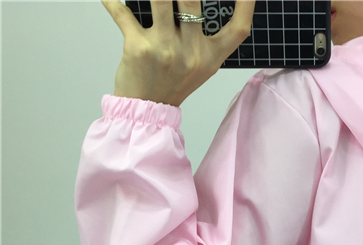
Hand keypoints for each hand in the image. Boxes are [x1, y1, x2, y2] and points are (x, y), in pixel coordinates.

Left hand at [102, 0, 255, 106]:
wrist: (147, 111)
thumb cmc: (172, 83)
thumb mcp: (199, 66)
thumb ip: (203, 37)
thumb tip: (190, 2)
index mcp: (210, 57)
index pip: (238, 30)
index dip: (246, 5)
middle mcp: (191, 53)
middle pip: (192, 2)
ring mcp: (165, 49)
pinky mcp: (138, 47)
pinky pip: (122, 12)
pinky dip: (112, 1)